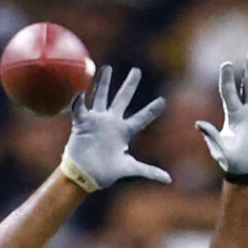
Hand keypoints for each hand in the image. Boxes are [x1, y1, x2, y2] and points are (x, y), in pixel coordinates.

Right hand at [63, 66, 170, 191]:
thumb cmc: (105, 173)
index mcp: (124, 132)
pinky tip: (80, 90)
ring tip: (106, 67)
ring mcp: (96, 120)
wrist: (85, 176)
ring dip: (102, 82)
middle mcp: (111, 122)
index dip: (152, 110)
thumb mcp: (130, 169)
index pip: (141, 118)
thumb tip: (168, 180)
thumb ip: (148, 171)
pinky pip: (80, 107)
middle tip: (137, 71)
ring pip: (100, 96)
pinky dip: (79, 99)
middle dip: (130, 85)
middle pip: (122, 99)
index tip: (163, 101)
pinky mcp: (82, 122)